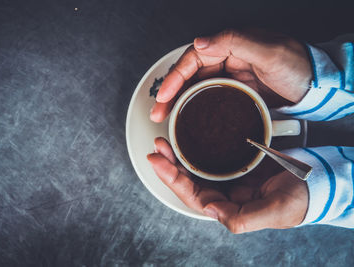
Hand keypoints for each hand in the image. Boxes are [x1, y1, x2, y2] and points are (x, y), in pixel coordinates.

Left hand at [147, 137, 308, 232]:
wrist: (316, 182)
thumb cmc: (298, 200)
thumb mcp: (275, 211)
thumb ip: (243, 218)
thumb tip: (210, 211)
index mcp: (228, 207)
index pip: (193, 196)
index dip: (173, 180)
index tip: (158, 161)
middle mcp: (224, 193)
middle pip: (188, 181)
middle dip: (170, 165)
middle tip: (157, 146)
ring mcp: (229, 177)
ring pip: (196, 168)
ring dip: (178, 155)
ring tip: (165, 141)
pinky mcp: (235, 163)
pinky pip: (209, 156)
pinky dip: (196, 148)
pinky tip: (188, 138)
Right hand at [150, 29, 311, 121]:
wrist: (316, 89)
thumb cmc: (298, 66)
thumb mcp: (269, 52)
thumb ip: (235, 43)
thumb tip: (200, 41)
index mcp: (230, 46)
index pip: (193, 58)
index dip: (175, 76)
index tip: (164, 94)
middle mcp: (226, 61)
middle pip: (189, 75)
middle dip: (170, 93)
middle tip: (158, 112)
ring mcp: (229, 78)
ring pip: (195, 89)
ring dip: (178, 103)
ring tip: (166, 119)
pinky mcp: (234, 94)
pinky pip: (208, 99)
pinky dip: (194, 108)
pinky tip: (187, 119)